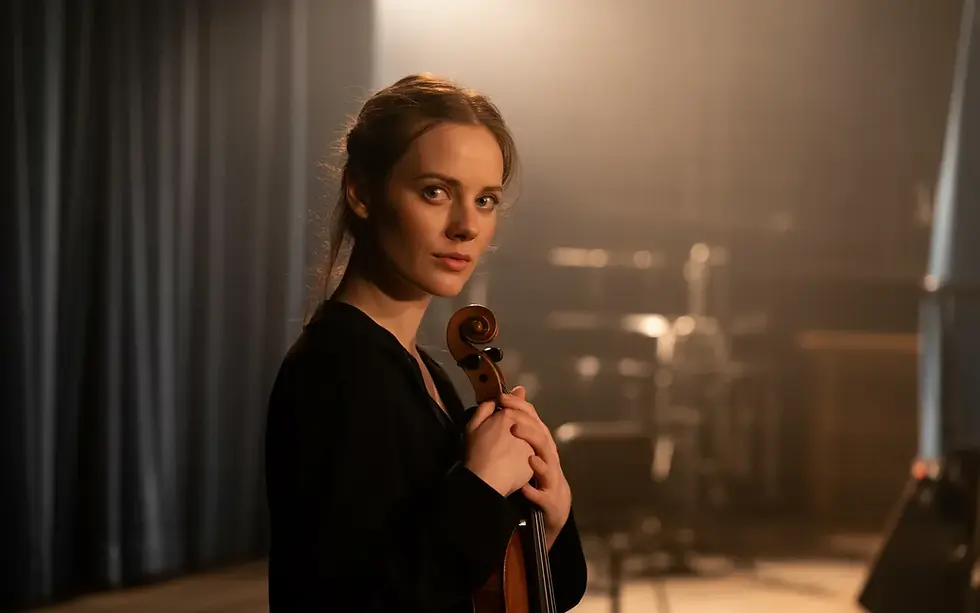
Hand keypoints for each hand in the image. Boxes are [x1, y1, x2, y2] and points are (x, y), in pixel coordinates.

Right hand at [464, 400, 533, 497]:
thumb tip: (495, 399)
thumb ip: (485, 409)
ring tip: (517, 439)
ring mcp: (535, 440)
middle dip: (522, 415)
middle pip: (528, 415)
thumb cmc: (477, 453)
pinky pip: (539, 446)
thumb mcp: (473, 426)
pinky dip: (533, 445)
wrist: (488, 480)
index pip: (515, 403)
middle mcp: (525, 425)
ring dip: (530, 431)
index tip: (505, 404)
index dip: (511, 402)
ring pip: (537, 429)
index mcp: (508, 415)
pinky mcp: (539, 456)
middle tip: (514, 421)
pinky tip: (524, 451)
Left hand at [499, 387, 571, 549]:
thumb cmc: (541, 473)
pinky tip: (524, 487)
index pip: (535, 420)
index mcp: (543, 444)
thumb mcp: (531, 447)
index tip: (502, 397)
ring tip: (517, 439)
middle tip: (508, 416)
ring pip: (547, 462)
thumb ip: (523, 425)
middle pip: (541, 437)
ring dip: (533, 451)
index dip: (519, 406)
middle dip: (525, 425)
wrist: (556, 504)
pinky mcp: (548, 498)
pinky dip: (533, 490)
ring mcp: (550, 477)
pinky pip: (541, 494)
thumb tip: (514, 397)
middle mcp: (549, 457)